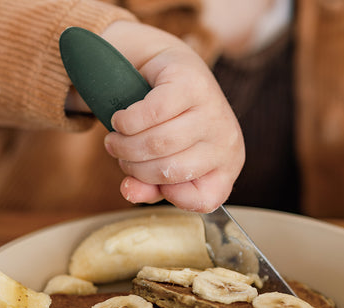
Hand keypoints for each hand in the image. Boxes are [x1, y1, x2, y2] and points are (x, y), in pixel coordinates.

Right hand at [74, 21, 244, 212]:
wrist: (171, 73)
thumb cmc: (169, 125)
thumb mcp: (163, 163)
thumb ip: (148, 187)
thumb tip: (129, 191)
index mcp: (228, 165)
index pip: (203, 199)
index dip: (169, 195)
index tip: (150, 177)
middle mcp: (228, 140)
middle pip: (170, 171)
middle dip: (134, 168)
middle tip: (121, 156)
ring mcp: (213, 109)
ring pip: (159, 143)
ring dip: (125, 146)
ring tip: (115, 140)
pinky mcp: (190, 82)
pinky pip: (152, 113)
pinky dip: (127, 121)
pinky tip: (120, 120)